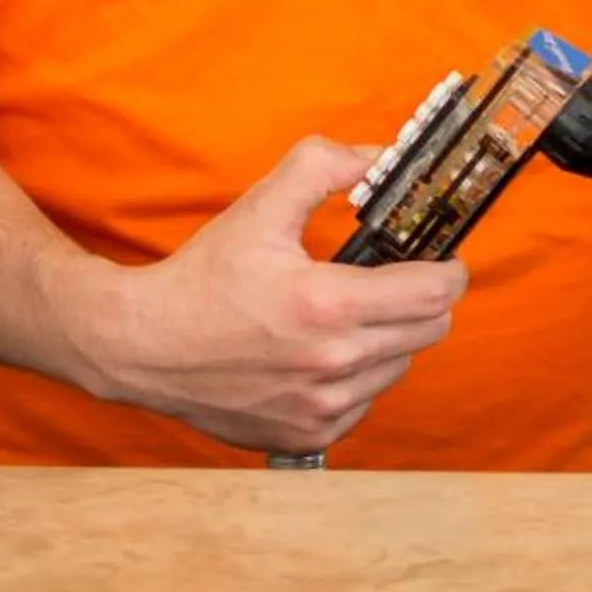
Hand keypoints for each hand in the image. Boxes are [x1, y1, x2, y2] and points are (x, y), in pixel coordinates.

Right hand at [67, 136, 465, 457]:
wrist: (141, 346)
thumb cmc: (202, 278)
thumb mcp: (262, 207)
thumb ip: (325, 166)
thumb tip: (382, 156)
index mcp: (328, 303)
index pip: (436, 293)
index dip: (449, 270)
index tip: (442, 260)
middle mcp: (332, 362)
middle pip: (430, 332)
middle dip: (423, 301)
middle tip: (396, 282)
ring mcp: (320, 405)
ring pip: (399, 367)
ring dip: (389, 340)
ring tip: (348, 317)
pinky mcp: (306, 434)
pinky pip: (364, 403)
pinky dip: (357, 379)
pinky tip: (322, 355)